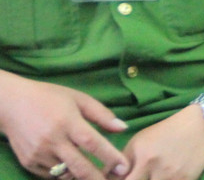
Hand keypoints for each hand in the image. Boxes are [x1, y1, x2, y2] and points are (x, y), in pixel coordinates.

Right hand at [0, 74, 128, 179]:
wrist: (13, 104)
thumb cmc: (50, 98)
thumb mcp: (79, 99)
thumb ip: (102, 114)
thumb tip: (123, 128)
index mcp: (67, 122)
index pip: (92, 143)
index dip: (110, 157)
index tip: (124, 167)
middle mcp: (52, 140)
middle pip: (79, 167)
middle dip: (98, 178)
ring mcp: (38, 154)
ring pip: (66, 174)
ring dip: (81, 177)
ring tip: (95, 175)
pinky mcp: (29, 162)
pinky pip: (51, 175)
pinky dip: (64, 174)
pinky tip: (72, 167)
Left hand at [121, 106, 203, 179]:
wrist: (202, 125)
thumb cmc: (167, 131)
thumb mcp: (141, 140)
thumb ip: (123, 160)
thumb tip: (105, 177)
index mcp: (139, 153)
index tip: (115, 179)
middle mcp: (152, 165)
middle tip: (138, 178)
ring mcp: (170, 175)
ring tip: (154, 176)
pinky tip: (166, 178)